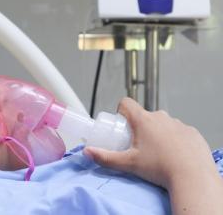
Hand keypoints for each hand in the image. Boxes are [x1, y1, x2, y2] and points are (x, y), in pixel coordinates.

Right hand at [83, 97, 215, 188]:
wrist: (193, 177)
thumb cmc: (159, 168)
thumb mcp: (128, 163)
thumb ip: (105, 157)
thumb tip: (87, 152)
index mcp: (143, 120)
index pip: (125, 103)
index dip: (120, 111)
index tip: (122, 126)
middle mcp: (160, 117)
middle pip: (144, 116)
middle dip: (139, 128)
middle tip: (139, 147)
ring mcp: (178, 123)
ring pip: (162, 124)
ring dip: (157, 133)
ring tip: (158, 153)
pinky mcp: (192, 132)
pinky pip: (178, 131)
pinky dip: (175, 140)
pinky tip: (175, 155)